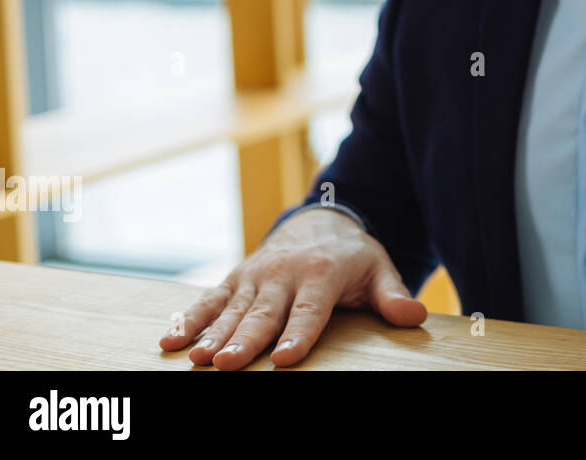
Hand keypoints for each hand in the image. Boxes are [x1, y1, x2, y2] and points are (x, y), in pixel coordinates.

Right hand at [158, 207, 426, 368]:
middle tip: (227, 365)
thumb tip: (414, 316)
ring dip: (213, 334)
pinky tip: (170, 341)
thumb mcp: (379, 269)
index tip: (285, 359)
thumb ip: (393, 295)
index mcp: (321, 274)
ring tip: (197, 358)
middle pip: (263, 313)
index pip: (309, 310)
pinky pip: (209, 300)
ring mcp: (256, 275)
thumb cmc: (353, 255)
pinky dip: (189, 319)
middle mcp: (284, 273)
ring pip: (232, 309)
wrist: (321, 220)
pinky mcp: (236, 279)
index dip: (298, 335)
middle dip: (245, 340)